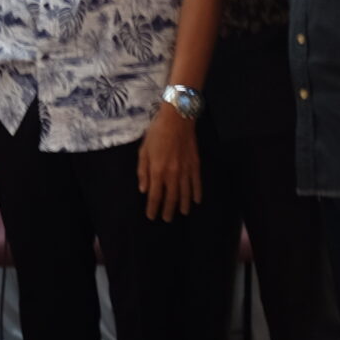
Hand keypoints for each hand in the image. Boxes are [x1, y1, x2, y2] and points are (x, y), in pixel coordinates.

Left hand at [137, 104, 201, 219]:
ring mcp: (186, 170)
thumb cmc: (156, 133)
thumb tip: (143, 189)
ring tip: (181, 214)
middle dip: (168, 210)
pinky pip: (197, 183)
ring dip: (183, 205)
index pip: (155, 195)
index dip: (153, 207)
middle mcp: (173, 173)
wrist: (177, 119)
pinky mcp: (195, 165)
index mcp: (157, 171)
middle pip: (171, 197)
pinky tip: (196, 201)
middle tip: (166, 219)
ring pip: (185, 193)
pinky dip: (197, 193)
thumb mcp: (143, 151)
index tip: (151, 216)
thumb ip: (143, 171)